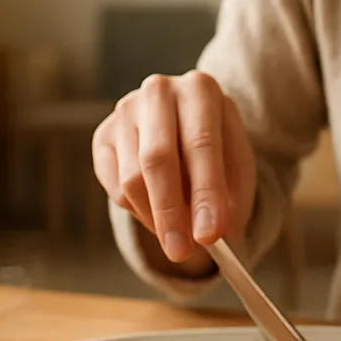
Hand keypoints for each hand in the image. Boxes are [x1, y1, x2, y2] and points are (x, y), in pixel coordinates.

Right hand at [92, 71, 256, 269]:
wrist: (187, 123)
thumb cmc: (218, 149)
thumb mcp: (237, 167)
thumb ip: (228, 197)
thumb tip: (211, 236)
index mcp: (200, 88)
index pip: (201, 145)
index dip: (206, 193)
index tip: (209, 235)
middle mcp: (159, 91)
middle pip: (157, 159)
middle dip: (170, 213)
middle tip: (181, 252)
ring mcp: (125, 110)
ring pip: (132, 179)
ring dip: (155, 218)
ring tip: (177, 236)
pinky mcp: (103, 134)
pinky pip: (115, 186)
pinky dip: (138, 211)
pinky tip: (157, 212)